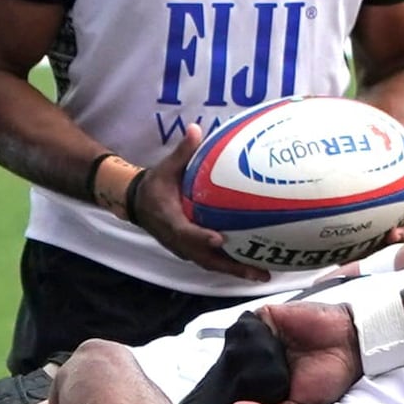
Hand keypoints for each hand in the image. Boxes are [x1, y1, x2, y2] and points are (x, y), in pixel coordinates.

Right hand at [119, 155, 256, 276]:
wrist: (139, 203)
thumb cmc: (155, 185)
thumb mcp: (165, 168)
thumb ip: (182, 152)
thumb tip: (195, 128)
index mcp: (169, 219)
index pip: (184, 232)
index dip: (200, 237)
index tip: (218, 238)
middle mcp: (177, 240)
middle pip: (205, 258)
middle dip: (231, 266)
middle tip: (258, 271)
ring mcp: (184, 249)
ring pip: (211, 264)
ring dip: (236, 271)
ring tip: (264, 274)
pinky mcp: (192, 252)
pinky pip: (213, 262)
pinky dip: (232, 266)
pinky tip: (255, 267)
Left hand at [228, 302, 359, 403]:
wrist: (350, 344)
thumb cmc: (329, 379)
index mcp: (265, 381)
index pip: (237, 387)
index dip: (233, 394)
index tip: (235, 402)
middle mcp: (259, 359)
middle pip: (230, 366)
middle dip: (235, 376)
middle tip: (248, 383)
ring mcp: (261, 337)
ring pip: (233, 346)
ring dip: (241, 356)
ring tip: (261, 365)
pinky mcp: (266, 318)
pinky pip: (246, 326)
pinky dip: (250, 336)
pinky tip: (266, 346)